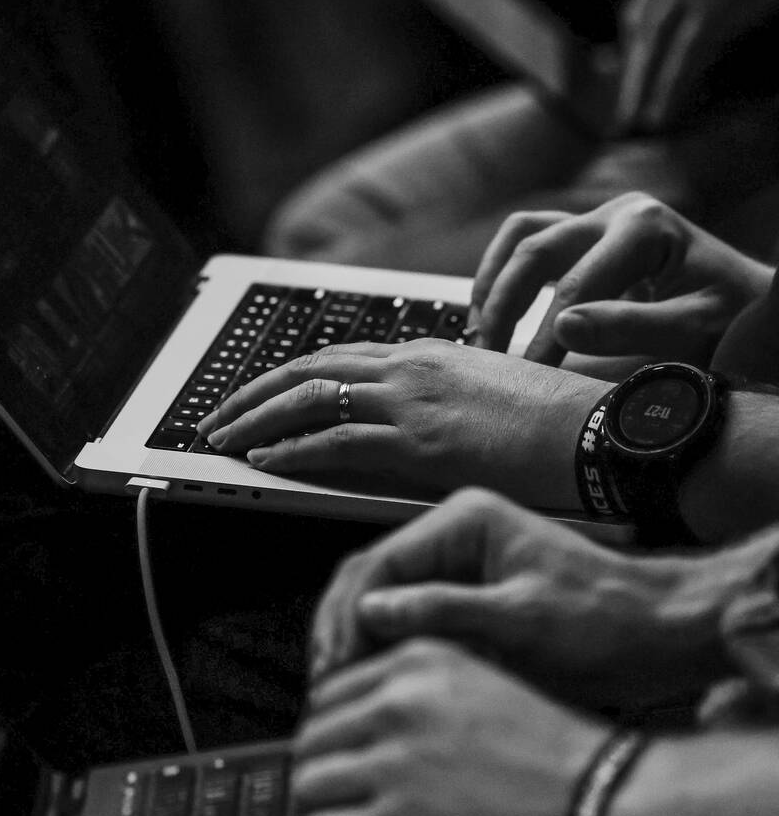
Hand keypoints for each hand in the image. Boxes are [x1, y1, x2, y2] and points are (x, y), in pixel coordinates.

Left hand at [198, 340, 602, 510]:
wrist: (599, 435)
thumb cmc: (559, 424)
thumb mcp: (491, 395)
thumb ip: (444, 399)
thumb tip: (412, 423)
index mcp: (429, 353)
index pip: (337, 357)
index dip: (286, 375)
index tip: (255, 392)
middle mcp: (412, 367)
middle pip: (308, 369)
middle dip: (253, 393)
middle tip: (217, 415)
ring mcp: (413, 401)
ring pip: (309, 400)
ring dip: (256, 421)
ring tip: (223, 440)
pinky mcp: (419, 442)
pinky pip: (335, 441)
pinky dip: (291, 450)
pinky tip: (265, 462)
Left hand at [293, 640, 604, 815]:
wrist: (603, 802)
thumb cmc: (558, 758)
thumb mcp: (482, 690)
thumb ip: (419, 701)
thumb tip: (363, 738)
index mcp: (416, 661)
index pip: (329, 695)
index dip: (335, 739)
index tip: (348, 766)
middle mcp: (395, 701)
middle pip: (310, 740)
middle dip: (325, 778)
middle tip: (350, 808)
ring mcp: (390, 760)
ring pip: (306, 787)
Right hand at [309, 487, 735, 711]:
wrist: (659, 634)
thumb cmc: (604, 621)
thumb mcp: (523, 619)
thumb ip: (443, 612)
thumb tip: (369, 616)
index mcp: (464, 521)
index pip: (379, 562)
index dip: (348, 615)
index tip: (335, 663)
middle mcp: (454, 538)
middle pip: (371, 578)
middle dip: (341, 628)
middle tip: (326, 682)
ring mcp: (459, 569)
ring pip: (384, 602)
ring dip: (359, 643)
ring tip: (340, 691)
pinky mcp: (467, 601)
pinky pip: (410, 622)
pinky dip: (387, 653)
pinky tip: (375, 689)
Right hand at [469, 192, 770, 364]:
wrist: (752, 304)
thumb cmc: (731, 317)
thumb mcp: (696, 327)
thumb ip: (633, 328)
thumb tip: (563, 327)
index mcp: (645, 226)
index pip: (578, 283)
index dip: (546, 333)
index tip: (529, 376)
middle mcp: (617, 212)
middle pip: (536, 248)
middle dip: (505, 304)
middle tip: (490, 354)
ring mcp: (600, 219)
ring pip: (524, 234)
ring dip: (494, 280)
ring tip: (481, 331)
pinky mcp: (589, 235)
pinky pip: (530, 239)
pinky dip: (504, 270)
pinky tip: (493, 310)